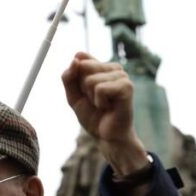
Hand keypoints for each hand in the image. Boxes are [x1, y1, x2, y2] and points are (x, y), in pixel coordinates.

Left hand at [62, 52, 147, 176]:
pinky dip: (100, 102)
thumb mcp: (73, 96)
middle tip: (96, 101)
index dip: (76, 80)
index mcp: (102, 66)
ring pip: (91, 80)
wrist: (108, 136)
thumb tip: (75, 59)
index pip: (79, 58)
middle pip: (84, 67)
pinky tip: (109, 107)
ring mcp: (122, 76)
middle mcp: (114, 67)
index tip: (86, 93)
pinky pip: (100, 89)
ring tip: (103, 105)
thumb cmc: (94, 116)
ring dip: (92, 98)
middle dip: (84, 89)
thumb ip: (69, 77)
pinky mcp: (127, 86)